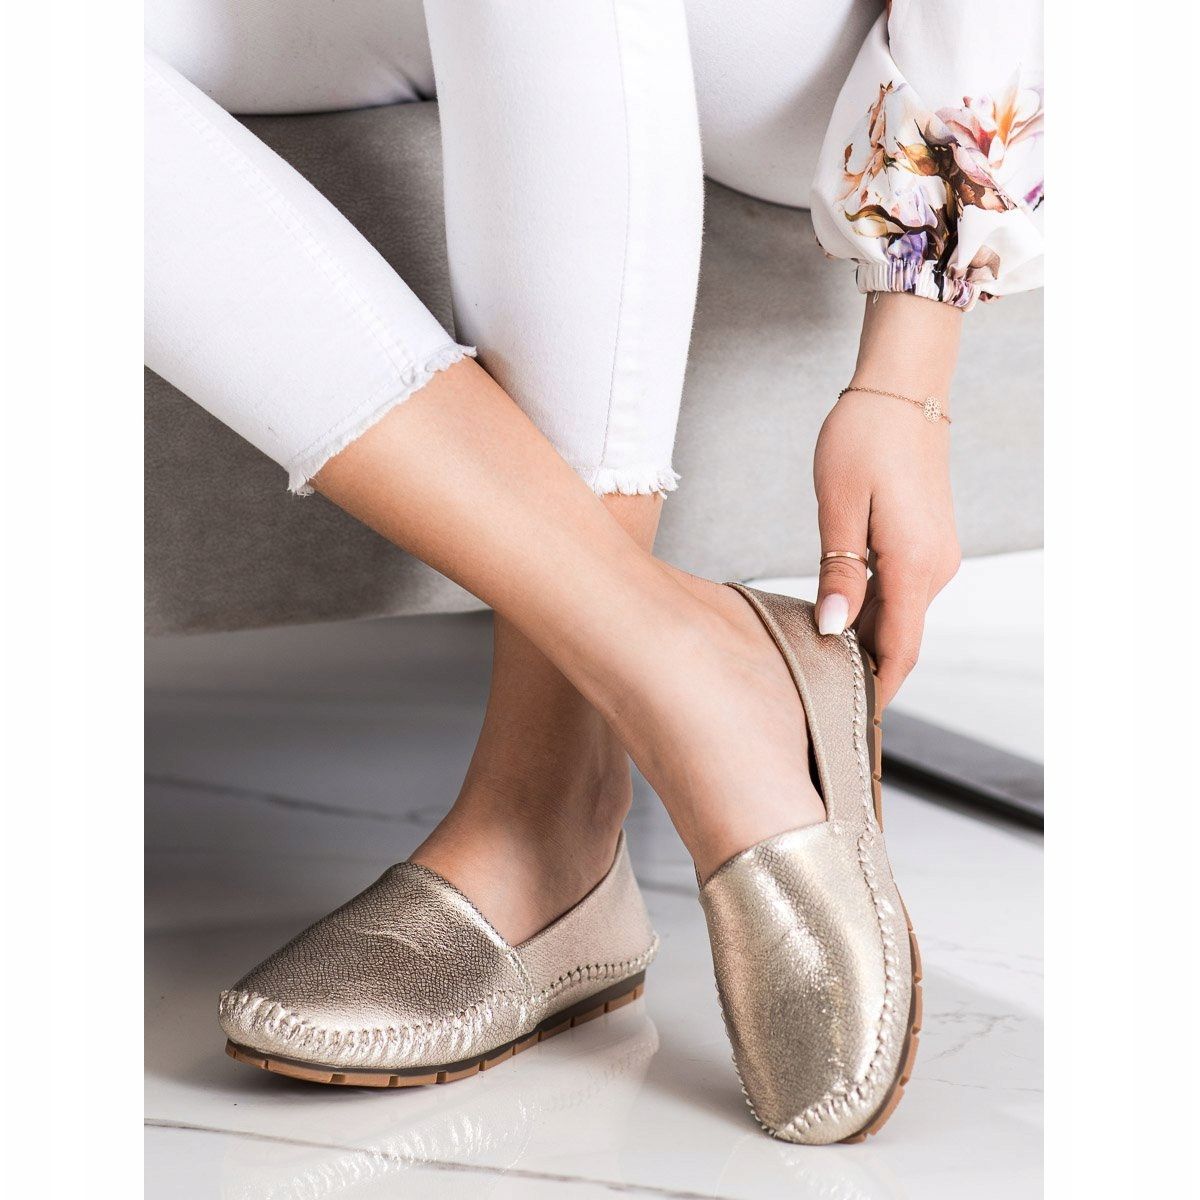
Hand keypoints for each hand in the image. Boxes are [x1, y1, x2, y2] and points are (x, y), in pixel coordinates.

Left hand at [813, 390, 960, 706]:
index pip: (899, 651)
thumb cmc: (864, 437)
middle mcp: (935, 568)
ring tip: (815, 668)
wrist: (902, 389)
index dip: (875, 693)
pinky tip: (836, 619)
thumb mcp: (839, 505)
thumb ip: (839, 572)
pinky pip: (900, 594)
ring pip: (898, 618)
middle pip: (899, 640)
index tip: (849, 728)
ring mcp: (935, 556)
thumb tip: (833, 629)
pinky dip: (871, 614)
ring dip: (864, 643)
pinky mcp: (925, 543)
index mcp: (915, 565)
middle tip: (815, 703)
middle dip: (862, 674)